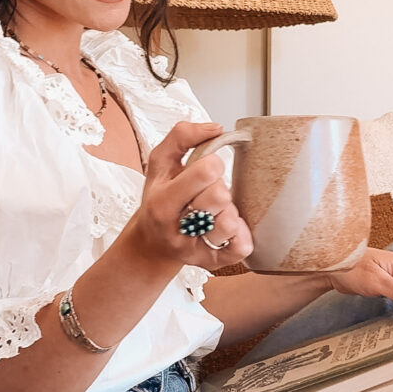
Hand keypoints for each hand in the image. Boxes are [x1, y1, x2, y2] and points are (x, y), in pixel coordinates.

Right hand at [127, 121, 252, 272]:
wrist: (151, 244)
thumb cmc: (159, 198)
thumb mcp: (159, 163)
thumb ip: (182, 136)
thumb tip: (215, 128)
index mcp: (162, 201)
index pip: (203, 173)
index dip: (213, 163)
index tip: (208, 167)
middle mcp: (176, 228)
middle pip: (219, 197)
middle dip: (220, 187)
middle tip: (208, 191)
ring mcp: (194, 249)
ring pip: (229, 224)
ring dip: (229, 211)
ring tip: (216, 210)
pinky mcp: (212, 263)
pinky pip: (240, 249)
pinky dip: (242, 235)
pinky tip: (230, 227)